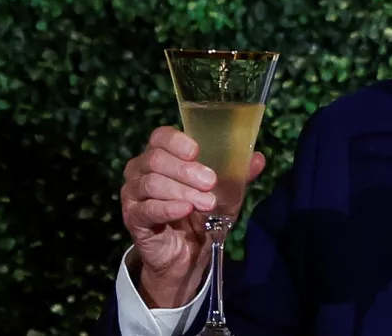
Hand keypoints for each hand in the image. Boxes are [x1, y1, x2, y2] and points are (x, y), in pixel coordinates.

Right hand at [120, 126, 265, 307]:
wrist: (187, 255)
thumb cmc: (202, 215)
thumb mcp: (225, 194)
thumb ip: (239, 175)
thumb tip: (258, 158)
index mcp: (162, 156)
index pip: (160, 137)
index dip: (176, 141)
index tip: (197, 152)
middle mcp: (142, 170)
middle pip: (156, 159)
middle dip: (186, 170)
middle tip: (210, 182)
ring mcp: (134, 194)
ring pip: (151, 182)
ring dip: (182, 190)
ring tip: (206, 203)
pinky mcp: (133, 218)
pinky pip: (146, 209)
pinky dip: (167, 208)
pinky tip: (185, 210)